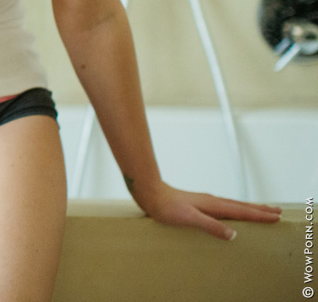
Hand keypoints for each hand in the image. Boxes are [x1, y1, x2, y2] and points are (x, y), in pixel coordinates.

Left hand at [132, 179, 282, 239]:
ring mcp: (206, 201)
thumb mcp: (189, 219)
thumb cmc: (167, 208)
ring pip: (233, 204)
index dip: (259, 215)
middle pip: (241, 205)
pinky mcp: (199, 203)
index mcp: (213, 205)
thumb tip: (233, 234)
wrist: (150, 194)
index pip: (241, 211)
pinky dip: (235, 208)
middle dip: (260, 209)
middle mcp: (212, 201)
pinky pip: (224, 205)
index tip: (275, 217)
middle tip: (277, 211)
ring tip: (261, 209)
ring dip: (249, 207)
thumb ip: (211, 226)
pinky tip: (231, 211)